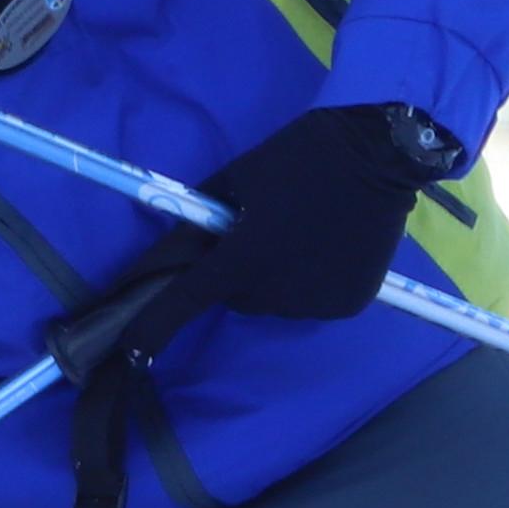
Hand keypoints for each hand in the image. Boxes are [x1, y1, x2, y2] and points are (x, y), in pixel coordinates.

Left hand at [145, 102, 456, 326]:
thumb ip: (202, 220)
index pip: (185, 301)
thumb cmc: (298, 157)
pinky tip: (331, 247)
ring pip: (276, 301)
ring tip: (306, 233)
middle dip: (241, 271)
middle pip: (238, 296)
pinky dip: (315, 282)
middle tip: (266, 231)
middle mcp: (274, 292)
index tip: (130, 354)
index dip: (154, 329)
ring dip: (279, 278)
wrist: (379, 153)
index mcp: (241, 259)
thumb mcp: (236, 180)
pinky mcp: (346, 305)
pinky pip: (312, 300)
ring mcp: (313, 303)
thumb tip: (174, 250)